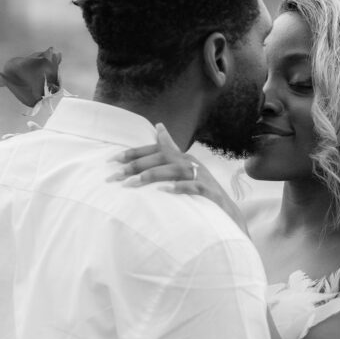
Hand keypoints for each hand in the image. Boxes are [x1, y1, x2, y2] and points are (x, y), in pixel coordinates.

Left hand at [109, 124, 247, 234]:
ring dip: (151, 176)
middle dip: (135, 166)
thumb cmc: (201, 189)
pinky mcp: (209, 191)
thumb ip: (171, 148)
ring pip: (173, 171)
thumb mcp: (185, 167)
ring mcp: (201, 176)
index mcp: (182, 157)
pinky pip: (193, 187)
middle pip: (160, 159)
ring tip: (131, 184)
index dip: (134, 153)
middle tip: (114, 176)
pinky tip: (163, 191)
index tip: (112, 160)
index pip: (155, 150)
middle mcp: (190, 163)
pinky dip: (178, 188)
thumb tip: (159, 126)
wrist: (227, 212)